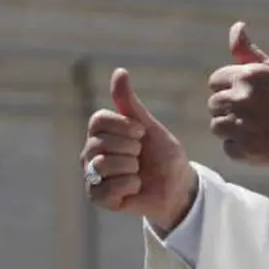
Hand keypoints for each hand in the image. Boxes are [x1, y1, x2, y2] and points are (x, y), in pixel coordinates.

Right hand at [80, 68, 197, 232]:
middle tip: (141, 156)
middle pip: (101, 142)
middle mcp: (90, 152)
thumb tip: (119, 71)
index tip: (141, 134)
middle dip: (132, 148)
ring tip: (138, 171)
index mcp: (100, 132)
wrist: (178, 184)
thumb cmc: (162, 154)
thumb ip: (130, 103)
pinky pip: (107, 189)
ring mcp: (92, 175)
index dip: (125, 126)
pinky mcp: (98, 197)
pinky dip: (129, 186)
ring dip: (132, 167)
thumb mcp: (149, 126)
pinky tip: (136, 187)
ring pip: (103, 164)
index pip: (99, 120)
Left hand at [208, 22, 268, 179]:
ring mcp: (242, 126)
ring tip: (257, 128)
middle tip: (256, 114)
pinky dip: (241, 148)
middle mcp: (241, 99)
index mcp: (248, 76)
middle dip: (230, 108)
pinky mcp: (245, 150)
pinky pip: (228, 147)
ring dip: (232, 128)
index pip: (216, 80)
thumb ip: (250, 52)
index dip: (231, 88)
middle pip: (214, 104)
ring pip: (217, 126)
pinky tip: (262, 142)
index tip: (250, 96)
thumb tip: (236, 26)